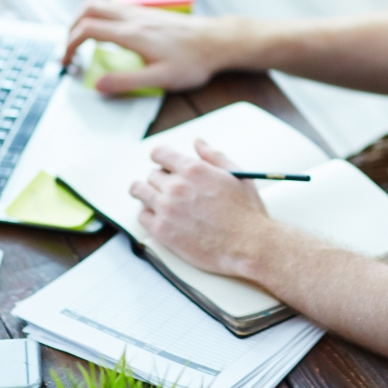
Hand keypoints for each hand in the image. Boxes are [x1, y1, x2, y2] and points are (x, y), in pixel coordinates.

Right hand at [63, 0, 244, 94]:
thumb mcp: (161, 79)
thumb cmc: (193, 61)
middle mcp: (133, 16)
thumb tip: (98, 85)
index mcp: (132, 33)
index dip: (69, 44)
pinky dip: (100, 17)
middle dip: (70, 27)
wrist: (217, 41)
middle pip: (88, 8)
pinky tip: (108, 35)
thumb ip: (127, 82)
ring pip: (100, 4)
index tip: (67, 61)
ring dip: (84, 19)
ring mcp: (140, 11)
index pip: (87, 29)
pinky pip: (114, 6)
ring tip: (82, 41)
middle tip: (69, 48)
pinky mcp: (147, 11)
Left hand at [129, 139, 271, 277]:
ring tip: (152, 198)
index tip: (161, 163)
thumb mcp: (236, 175)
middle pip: (151, 174)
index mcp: (193, 169)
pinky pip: (142, 216)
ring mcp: (166, 209)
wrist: (248, 245)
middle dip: (159, 179)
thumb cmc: (246, 211)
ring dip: (145, 192)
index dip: (160, 157)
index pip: (160, 153)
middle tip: (167, 188)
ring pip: (140, 191)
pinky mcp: (162, 231)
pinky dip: (147, 214)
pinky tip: (157, 216)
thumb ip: (213, 156)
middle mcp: (176, 186)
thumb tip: (197, 142)